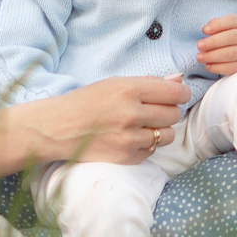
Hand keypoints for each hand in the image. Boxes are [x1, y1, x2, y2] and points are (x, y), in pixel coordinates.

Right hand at [12, 76, 189, 165]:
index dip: (179, 93)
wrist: (57, 128)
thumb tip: (178, 79)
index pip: (175, 93)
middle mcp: (132, 114)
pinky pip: (152, 150)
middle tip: (153, 109)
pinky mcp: (127, 157)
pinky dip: (146, 144)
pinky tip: (130, 137)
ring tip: (142, 125)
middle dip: (168, 111)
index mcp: (128, 89)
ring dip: (160, 130)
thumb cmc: (84, 101)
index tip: (175, 95)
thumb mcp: (113, 83)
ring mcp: (130, 138)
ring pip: (167, 135)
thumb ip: (148, 82)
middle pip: (174, 114)